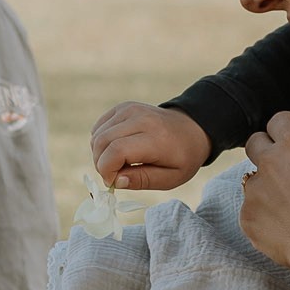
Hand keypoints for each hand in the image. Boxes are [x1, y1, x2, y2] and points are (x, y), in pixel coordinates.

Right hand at [89, 102, 210, 193]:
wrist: (192, 130)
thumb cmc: (182, 158)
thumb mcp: (170, 178)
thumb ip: (143, 180)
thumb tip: (116, 181)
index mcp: (155, 138)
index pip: (117, 151)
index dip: (107, 170)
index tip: (113, 182)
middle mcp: (140, 119)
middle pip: (102, 142)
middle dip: (101, 164)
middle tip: (115, 175)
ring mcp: (130, 110)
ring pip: (97, 135)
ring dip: (100, 154)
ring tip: (118, 163)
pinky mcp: (123, 107)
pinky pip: (99, 128)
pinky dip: (101, 142)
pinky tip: (116, 150)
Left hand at [240, 112, 289, 289]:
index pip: (279, 120)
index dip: (288, 128)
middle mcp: (269, 163)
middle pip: (256, 143)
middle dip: (268, 149)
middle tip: (289, 168)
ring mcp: (254, 192)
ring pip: (251, 179)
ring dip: (265, 185)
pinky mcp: (248, 219)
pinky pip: (250, 211)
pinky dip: (263, 216)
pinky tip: (284, 226)